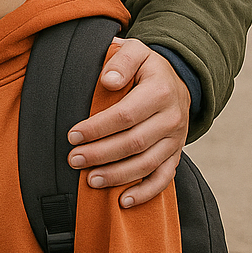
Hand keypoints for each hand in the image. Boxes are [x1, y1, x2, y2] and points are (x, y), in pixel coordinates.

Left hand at [67, 40, 190, 206]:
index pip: (125, 115)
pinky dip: (144, 192)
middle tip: (74, 160)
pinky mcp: (176, 154)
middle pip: (134, 143)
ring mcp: (176, 140)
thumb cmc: (146, 67)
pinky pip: (163, 178)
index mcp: (160, 91)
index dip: (97, 128)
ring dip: (117, 175)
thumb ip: (121, 60)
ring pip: (147, 164)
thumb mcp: (135, 51)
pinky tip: (122, 201)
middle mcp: (172, 118)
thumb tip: (108, 80)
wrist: (178, 80)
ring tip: (90, 180)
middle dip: (100, 154)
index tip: (72, 135)